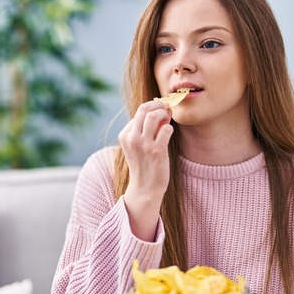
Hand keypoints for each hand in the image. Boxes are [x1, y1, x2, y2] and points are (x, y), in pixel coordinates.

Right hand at [118, 100, 173, 239]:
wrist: (145, 188)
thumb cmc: (144, 164)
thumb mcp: (137, 145)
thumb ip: (143, 129)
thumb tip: (160, 111)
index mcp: (124, 135)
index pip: (139, 111)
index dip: (153, 108)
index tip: (161, 112)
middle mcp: (132, 138)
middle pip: (144, 108)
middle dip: (159, 105)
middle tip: (166, 109)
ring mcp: (143, 144)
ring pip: (154, 115)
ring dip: (164, 114)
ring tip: (168, 120)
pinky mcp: (156, 151)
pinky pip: (166, 129)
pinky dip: (169, 128)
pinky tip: (169, 134)